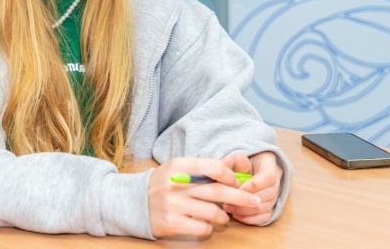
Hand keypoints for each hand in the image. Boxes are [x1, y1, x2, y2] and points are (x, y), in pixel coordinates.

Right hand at [147, 156, 261, 237]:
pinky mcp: (171, 224)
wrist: (135, 202)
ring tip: (224, 216)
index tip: (237, 182)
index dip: (230, 176)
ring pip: (212, 212)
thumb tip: (237, 161)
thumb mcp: (181, 168)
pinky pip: (201, 227)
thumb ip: (207, 166)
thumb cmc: (165, 183)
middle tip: (254, 202)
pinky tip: (207, 224)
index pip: (214, 167)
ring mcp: (173, 205)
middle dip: (241, 197)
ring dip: (224, 215)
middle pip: (217, 191)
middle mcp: (176, 184)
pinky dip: (209, 227)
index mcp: (180, 165)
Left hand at [221, 151, 282, 225]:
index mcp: (271, 163)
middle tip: (229, 202)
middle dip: (247, 201)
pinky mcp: (272, 206)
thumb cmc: (242, 161)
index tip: (236, 190)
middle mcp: (278, 179)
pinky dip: (251, 219)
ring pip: (267, 207)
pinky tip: (237, 215)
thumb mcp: (238, 156)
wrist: (247, 167)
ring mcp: (277, 193)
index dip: (254, 185)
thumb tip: (229, 162)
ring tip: (229, 208)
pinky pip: (266, 216)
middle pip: (270, 193)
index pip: (269, 176)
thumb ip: (234, 160)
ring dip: (247, 211)